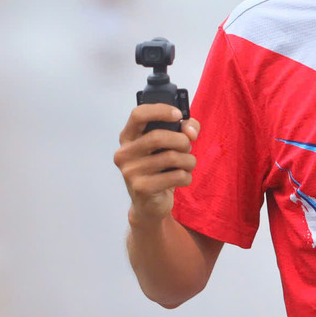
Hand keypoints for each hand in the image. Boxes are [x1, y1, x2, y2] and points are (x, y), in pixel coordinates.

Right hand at [114, 104, 200, 223]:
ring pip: (171, 157)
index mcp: (128, 137)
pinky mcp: (141, 188)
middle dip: (182, 141)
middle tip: (188, 148)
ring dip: (189, 160)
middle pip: (157, 137)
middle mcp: (124, 153)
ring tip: (188, 165)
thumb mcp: (169, 146)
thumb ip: (183, 130)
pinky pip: (176, 176)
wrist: (149, 205)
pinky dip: (187, 176)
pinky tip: (183, 179)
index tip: (178, 115)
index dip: (160, 110)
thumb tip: (191, 132)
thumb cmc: (160, 169)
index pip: (138, 114)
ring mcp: (130, 172)